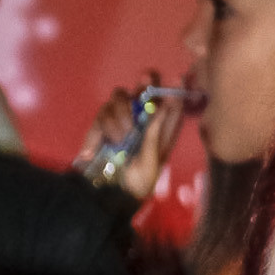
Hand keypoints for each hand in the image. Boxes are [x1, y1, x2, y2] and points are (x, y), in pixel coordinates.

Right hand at [77, 71, 183, 203]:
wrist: (109, 196)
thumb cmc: (137, 184)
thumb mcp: (150, 164)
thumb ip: (154, 135)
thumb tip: (161, 106)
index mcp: (161, 130)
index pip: (172, 103)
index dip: (176, 88)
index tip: (178, 79)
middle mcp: (143, 119)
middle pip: (146, 88)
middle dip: (147, 81)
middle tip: (145, 81)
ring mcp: (123, 118)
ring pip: (121, 96)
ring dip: (121, 115)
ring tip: (121, 139)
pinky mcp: (103, 123)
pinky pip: (102, 113)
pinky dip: (100, 130)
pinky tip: (96, 149)